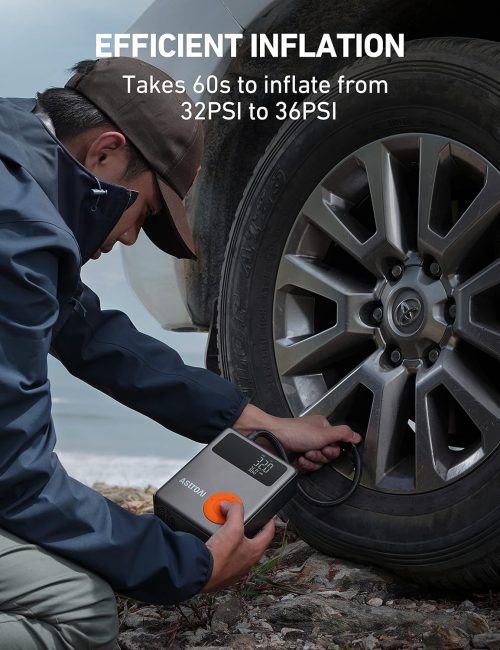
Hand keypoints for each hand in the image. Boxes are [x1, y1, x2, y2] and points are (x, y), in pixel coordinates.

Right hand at [201, 500, 274, 592]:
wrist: (201, 572)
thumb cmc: (220, 556)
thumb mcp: (232, 527)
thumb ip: (235, 511)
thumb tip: (231, 504)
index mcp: (255, 551)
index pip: (268, 533)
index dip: (269, 522)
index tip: (268, 517)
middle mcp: (248, 562)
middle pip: (252, 539)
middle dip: (246, 527)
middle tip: (241, 519)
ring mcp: (236, 568)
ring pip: (239, 547)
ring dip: (233, 537)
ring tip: (225, 528)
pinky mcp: (223, 572)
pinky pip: (227, 555)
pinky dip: (223, 547)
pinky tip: (216, 542)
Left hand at [233, 404, 361, 471]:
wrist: (272, 438)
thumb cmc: (292, 432)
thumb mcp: (323, 433)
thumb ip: (342, 434)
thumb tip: (357, 436)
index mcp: (323, 428)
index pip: (337, 445)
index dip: (332, 451)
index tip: (325, 448)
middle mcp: (315, 437)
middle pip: (327, 457)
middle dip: (319, 456)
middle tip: (311, 450)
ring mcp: (305, 447)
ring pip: (317, 464)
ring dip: (310, 461)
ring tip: (303, 454)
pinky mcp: (297, 457)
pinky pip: (307, 467)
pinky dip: (302, 464)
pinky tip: (297, 458)